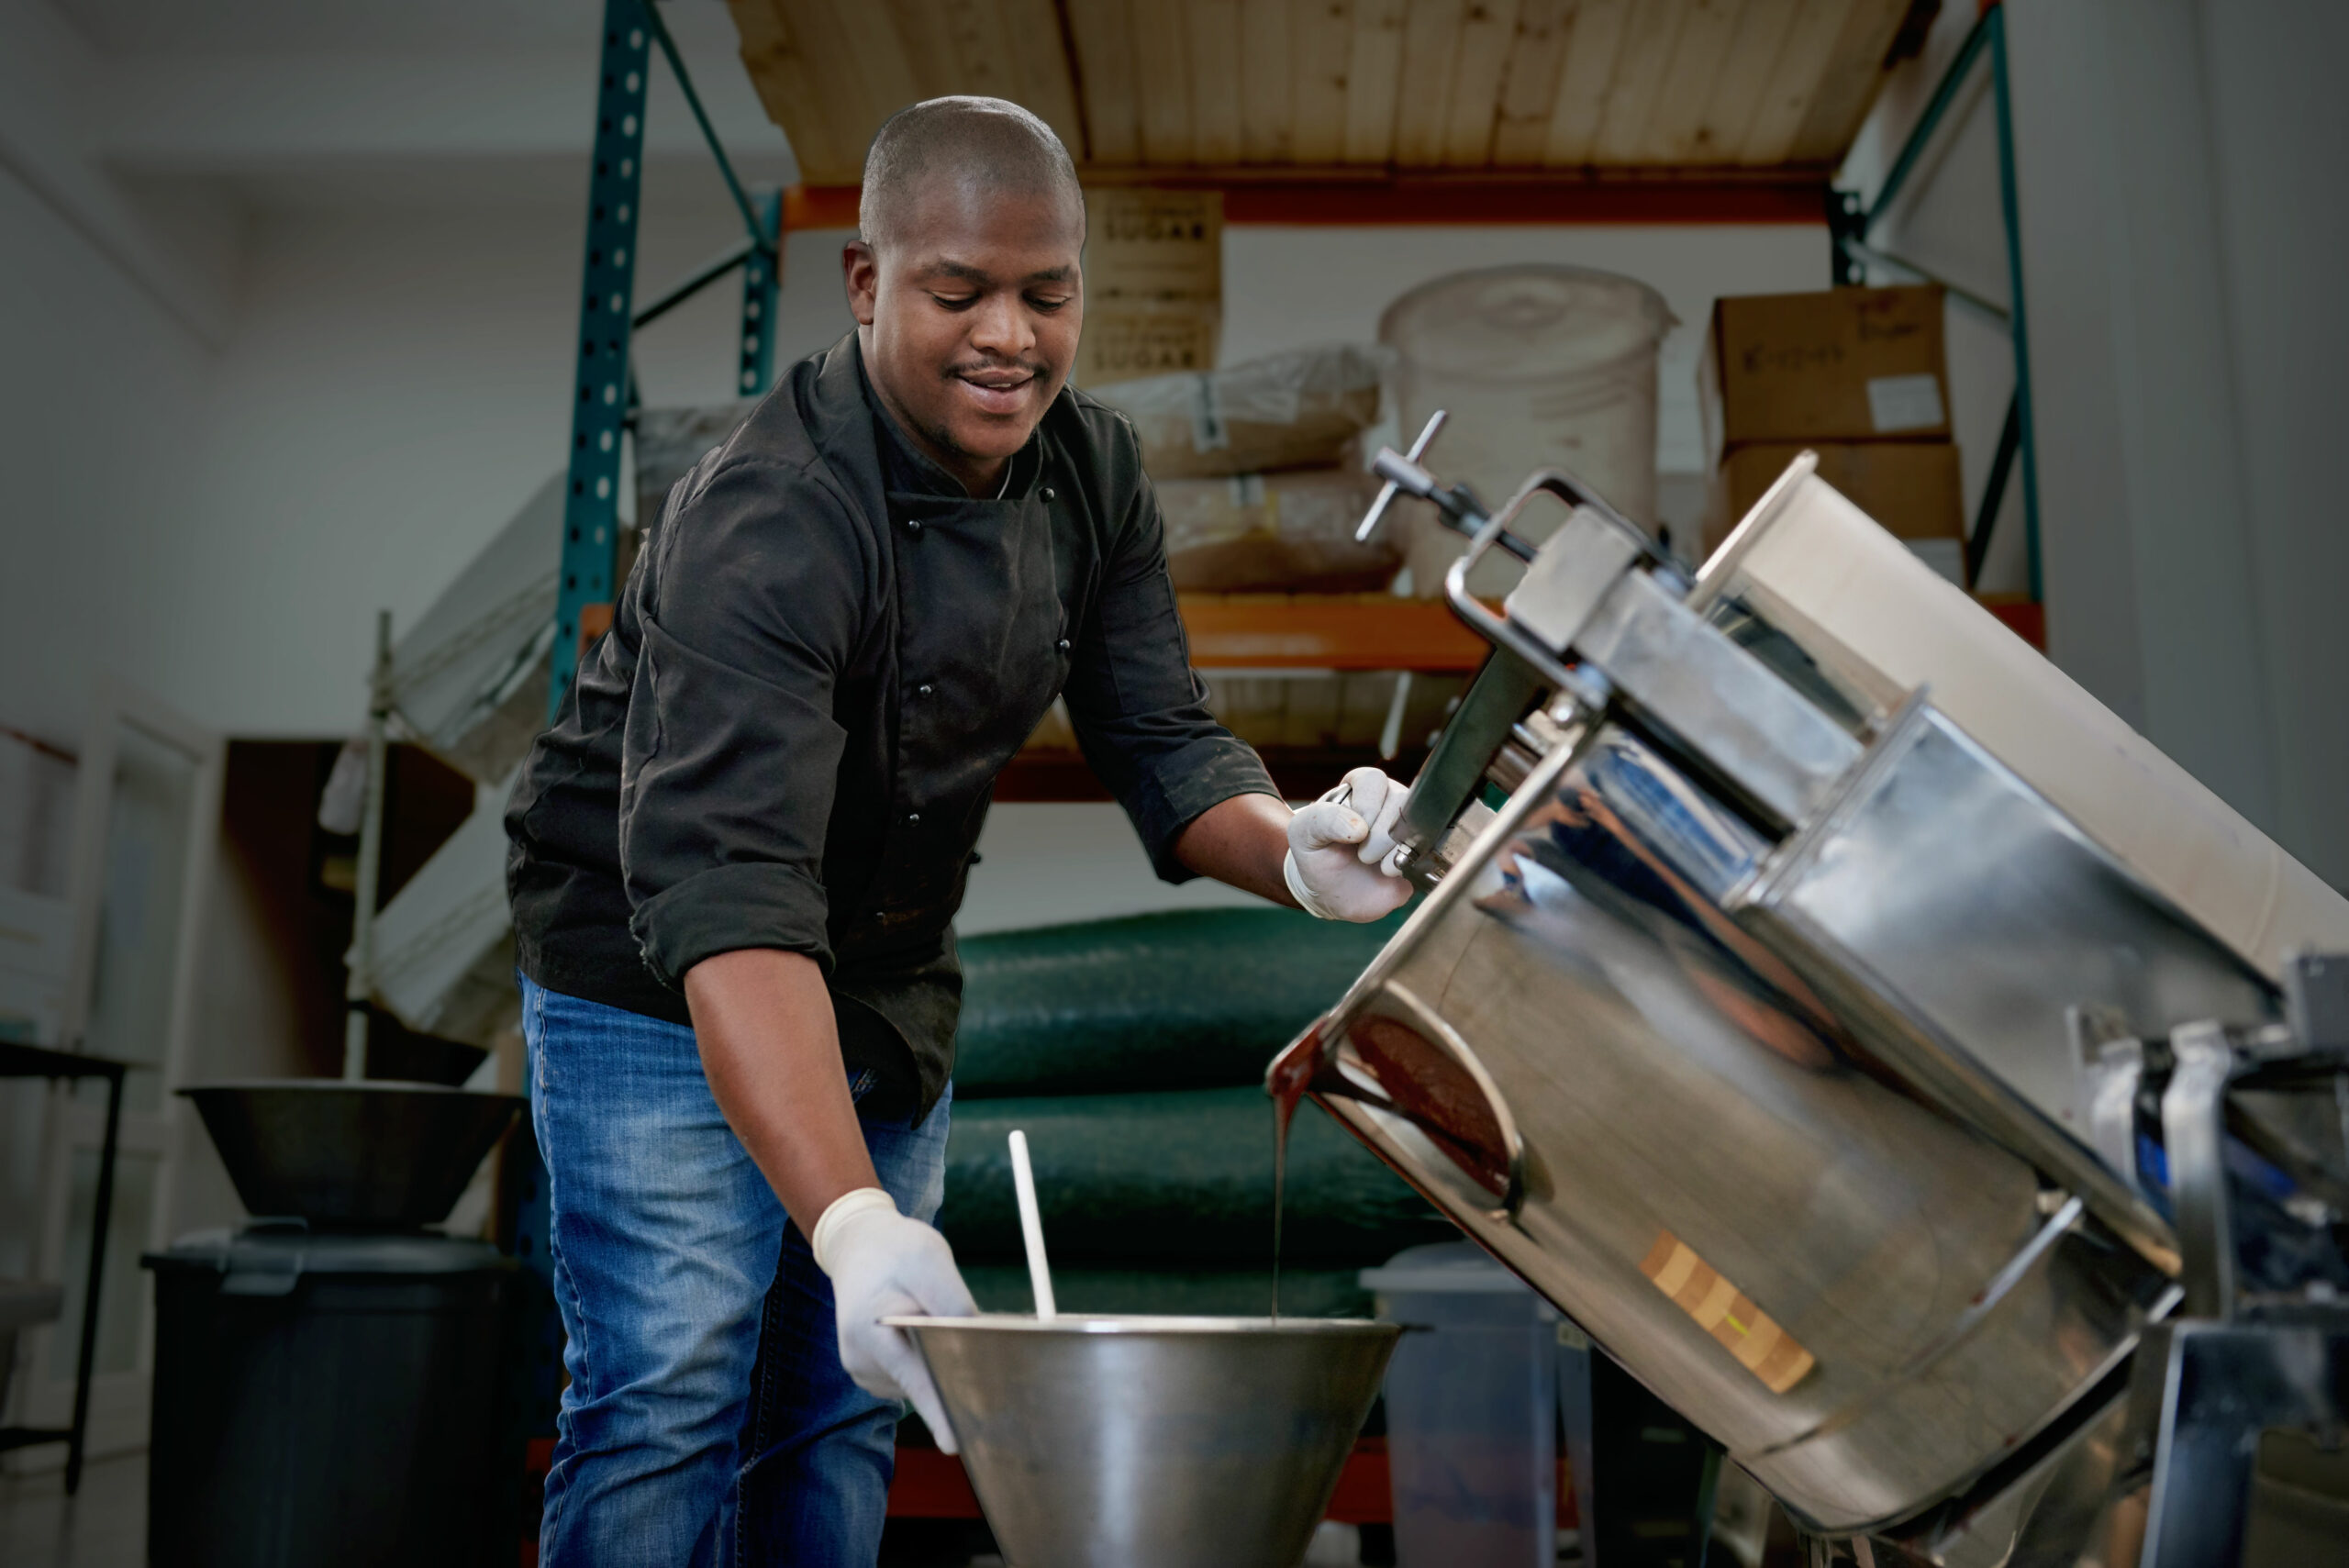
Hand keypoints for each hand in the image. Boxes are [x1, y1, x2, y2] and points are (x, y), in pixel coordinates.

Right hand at [816, 1192, 978, 1451]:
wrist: (859, 1247)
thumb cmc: (897, 1250)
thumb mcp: (928, 1259)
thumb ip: (951, 1301)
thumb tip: (977, 1343)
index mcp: (870, 1331)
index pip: (914, 1379)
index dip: (939, 1410)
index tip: (954, 1444)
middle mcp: (863, 1359)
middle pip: (922, 1384)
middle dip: (952, 1375)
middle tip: (971, 1341)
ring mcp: (865, 1371)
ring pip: (920, 1381)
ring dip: (937, 1361)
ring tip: (926, 1315)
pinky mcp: (874, 1374)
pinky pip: (912, 1378)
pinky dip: (926, 1362)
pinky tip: (918, 1332)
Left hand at [1285, 766, 1412, 921]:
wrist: (1330, 894)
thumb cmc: (1317, 855)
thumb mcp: (1303, 833)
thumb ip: (1322, 820)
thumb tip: (1359, 827)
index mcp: (1360, 789)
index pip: (1373, 780)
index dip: (1367, 806)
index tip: (1355, 835)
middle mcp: (1388, 802)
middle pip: (1402, 800)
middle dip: (1381, 834)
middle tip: (1362, 856)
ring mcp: (1407, 826)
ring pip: (1419, 822)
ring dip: (1397, 849)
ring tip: (1378, 866)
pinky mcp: (1418, 852)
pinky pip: (1432, 848)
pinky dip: (1413, 861)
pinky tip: (1392, 871)